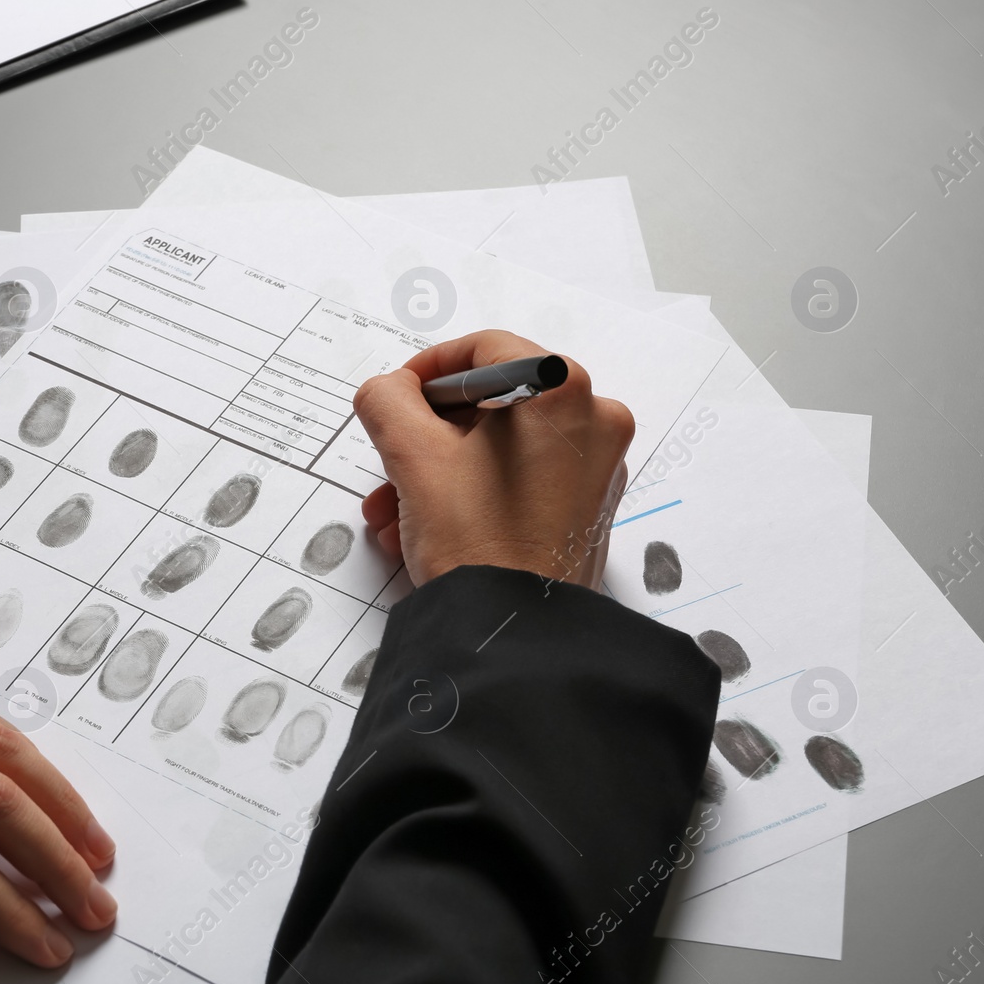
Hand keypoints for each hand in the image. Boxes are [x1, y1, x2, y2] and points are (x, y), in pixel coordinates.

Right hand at [353, 329, 632, 588]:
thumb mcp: (413, 457)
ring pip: (498, 448)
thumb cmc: (480, 545)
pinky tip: (427, 527)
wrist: (516, 635)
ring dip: (437, 472)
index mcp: (561, 390)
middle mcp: (592, 422)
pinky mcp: (585, 508)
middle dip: (426, 438)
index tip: (396, 397)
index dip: (428, 370)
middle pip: (489, 404)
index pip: (483, 349)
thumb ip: (389, 401)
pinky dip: (470, 493)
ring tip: (397, 511)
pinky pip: (518, 480)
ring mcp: (594, 468)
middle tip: (390, 466)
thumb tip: (389, 390)